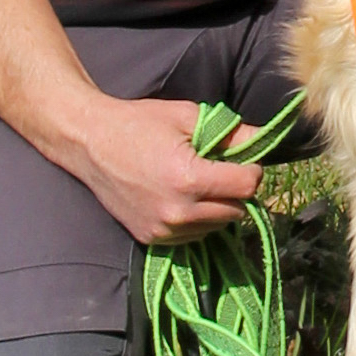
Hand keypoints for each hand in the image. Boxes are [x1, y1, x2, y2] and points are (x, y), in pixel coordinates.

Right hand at [70, 93, 263, 248]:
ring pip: (217, 226)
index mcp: (189, 180)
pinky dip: (199, 220)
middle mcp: (178, 212)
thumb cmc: (140, 123)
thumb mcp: (189, 117)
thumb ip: (231, 131)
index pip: (247, 187)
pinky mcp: (151, 238)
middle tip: (224, 168)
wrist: (91, 143)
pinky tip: (185, 197)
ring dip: (219, 207)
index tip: (242, 158)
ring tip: (202, 182)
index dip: (252, 169)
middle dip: (237, 189)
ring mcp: (163, 230)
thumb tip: (265, 137)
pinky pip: (193, 236)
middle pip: (236, 211)